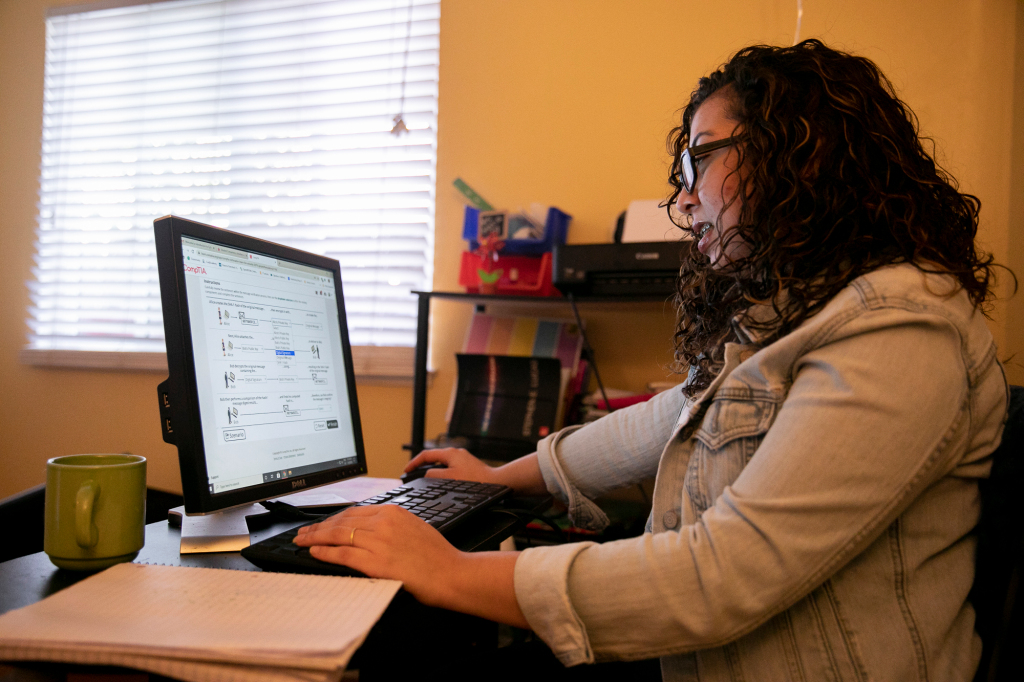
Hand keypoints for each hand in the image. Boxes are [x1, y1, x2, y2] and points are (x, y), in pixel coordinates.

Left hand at [294, 505, 460, 606]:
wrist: (451, 573)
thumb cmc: (437, 556)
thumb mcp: (415, 527)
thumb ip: (392, 525)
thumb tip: (370, 529)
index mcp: (394, 512)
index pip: (354, 512)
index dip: (334, 518)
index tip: (323, 523)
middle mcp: (384, 522)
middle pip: (342, 521)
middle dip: (319, 527)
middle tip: (304, 531)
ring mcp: (378, 541)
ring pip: (338, 535)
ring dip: (316, 537)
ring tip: (303, 540)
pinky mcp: (375, 561)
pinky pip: (343, 553)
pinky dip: (325, 552)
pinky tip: (315, 551)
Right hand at [404, 448, 498, 483]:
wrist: (497, 482)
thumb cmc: (475, 480)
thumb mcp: (450, 478)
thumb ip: (434, 475)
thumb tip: (425, 474)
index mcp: (450, 453)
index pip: (426, 455)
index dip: (414, 462)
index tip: (406, 470)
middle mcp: (456, 453)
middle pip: (433, 458)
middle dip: (422, 466)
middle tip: (413, 475)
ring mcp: (462, 459)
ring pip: (442, 463)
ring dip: (432, 470)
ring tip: (425, 480)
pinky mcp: (468, 466)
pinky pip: (449, 467)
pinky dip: (441, 473)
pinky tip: (441, 482)